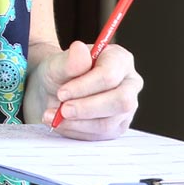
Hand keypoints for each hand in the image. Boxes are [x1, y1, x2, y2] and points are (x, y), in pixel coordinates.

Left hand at [26, 41, 141, 139]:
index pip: (110, 75)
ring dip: (78, 123)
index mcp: (120, 60)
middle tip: (62, 110)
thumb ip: (69, 59)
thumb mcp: (57, 64)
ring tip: (54, 116)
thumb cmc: (60, 73)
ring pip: (109, 123)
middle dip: (87, 108)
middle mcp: (129, 83)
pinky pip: (100, 135)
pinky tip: (62, 123)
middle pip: (120, 102)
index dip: (85, 86)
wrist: (54, 91)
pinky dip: (77, 131)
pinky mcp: (117, 126)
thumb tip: (79, 49)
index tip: (63, 92)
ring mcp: (126, 107)